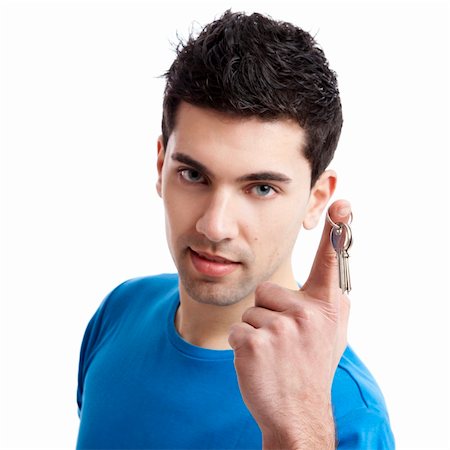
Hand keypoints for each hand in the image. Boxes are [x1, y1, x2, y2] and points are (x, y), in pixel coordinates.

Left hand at [228, 200, 351, 449]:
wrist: (297, 411)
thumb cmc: (310, 366)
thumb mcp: (331, 333)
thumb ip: (327, 301)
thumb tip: (330, 269)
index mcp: (328, 307)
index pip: (331, 263)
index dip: (336, 231)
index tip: (341, 205)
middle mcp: (308, 314)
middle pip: (268, 291)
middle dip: (270, 314)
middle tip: (285, 342)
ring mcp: (281, 328)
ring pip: (252, 311)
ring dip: (258, 331)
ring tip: (275, 354)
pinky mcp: (255, 342)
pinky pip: (239, 329)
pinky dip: (244, 346)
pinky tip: (261, 363)